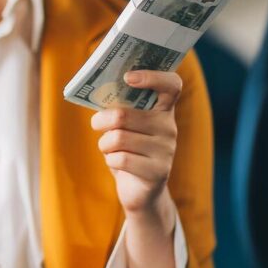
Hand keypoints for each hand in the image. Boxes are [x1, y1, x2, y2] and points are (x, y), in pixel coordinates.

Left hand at [91, 70, 181, 217]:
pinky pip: (120, 159)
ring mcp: (167, 150)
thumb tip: (96, 89)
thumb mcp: (124, 125)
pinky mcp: (158, 172)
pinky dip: (110, 161)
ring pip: (118, 138)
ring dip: (104, 144)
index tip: (128, 77)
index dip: (152, 76)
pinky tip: (118, 163)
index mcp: (163, 110)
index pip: (171, 85)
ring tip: (109, 148)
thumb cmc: (128, 149)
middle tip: (97, 124)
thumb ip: (118, 107)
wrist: (141, 191)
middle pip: (123, 115)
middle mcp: (169, 127)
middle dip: (101, 121)